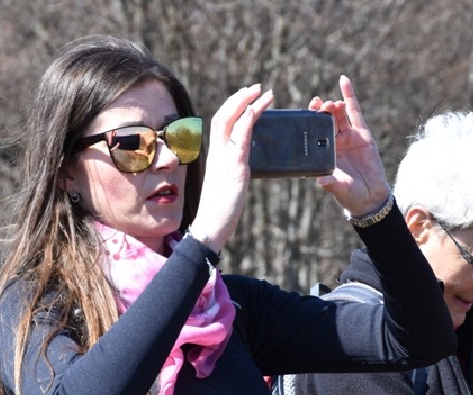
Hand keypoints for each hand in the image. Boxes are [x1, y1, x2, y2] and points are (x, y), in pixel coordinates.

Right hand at [187, 84, 274, 251]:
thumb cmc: (220, 211)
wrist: (210, 228)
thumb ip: (234, 167)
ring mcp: (224, 161)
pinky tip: (256, 112)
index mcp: (216, 157)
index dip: (232, 107)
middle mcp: (217, 155)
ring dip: (247, 104)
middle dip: (239, 98)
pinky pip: (240, 140)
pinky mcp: (234, 170)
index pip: (221, 124)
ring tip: (263, 93)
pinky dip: (247, 122)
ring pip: (231, 122)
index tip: (247, 97)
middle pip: (223, 116)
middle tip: (256, 87)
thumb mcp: (228, 184)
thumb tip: (244, 160)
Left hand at [307, 76, 391, 216]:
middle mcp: (334, 142)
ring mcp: (348, 136)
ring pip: (339, 115)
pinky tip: (344, 81)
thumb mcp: (339, 188)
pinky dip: (349, 96)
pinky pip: (355, 112)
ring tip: (332, 103)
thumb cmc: (350, 194)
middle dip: (321, 110)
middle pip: (325, 120)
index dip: (310, 119)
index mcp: (324, 152)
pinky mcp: (362, 134)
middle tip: (318, 103)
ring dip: (334, 105)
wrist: (370, 197)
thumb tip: (320, 181)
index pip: (314, 131)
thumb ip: (331, 183)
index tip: (307, 110)